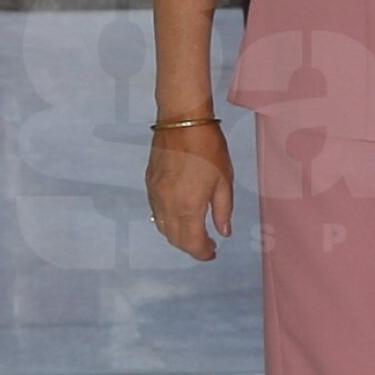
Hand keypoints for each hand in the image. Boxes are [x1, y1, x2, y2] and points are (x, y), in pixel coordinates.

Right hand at [145, 122, 233, 259]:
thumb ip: (222, 210)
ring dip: (178, 236)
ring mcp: (155, 195)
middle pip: (175, 239)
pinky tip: (180, 215)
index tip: (213, 253)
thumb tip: (223, 232)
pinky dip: (168, 221)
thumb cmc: (209, 148)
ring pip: (163, 227)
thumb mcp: (224, 180)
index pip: (192, 242)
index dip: (202, 253)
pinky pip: (156, 212)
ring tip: (195, 233)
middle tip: (207, 245)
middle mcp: (167, 205)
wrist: (182, 121)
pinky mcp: (149, 184)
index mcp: (188, 207)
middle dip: (191, 247)